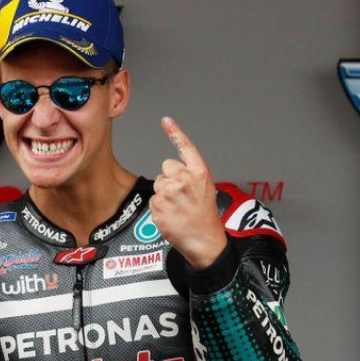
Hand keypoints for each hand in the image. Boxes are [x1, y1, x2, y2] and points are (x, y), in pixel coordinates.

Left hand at [150, 117, 226, 268]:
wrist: (204, 240)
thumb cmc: (205, 215)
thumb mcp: (206, 188)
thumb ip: (190, 175)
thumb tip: (171, 169)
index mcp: (199, 173)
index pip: (185, 147)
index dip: (174, 132)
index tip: (165, 120)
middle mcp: (183, 179)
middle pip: (166, 168)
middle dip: (170, 178)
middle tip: (182, 196)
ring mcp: (169, 192)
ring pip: (158, 184)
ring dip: (164, 194)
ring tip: (178, 207)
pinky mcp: (157, 206)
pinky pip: (153, 200)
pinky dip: (160, 207)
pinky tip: (172, 215)